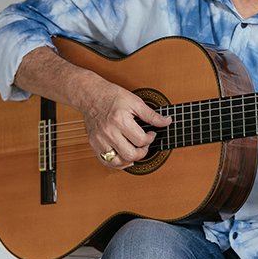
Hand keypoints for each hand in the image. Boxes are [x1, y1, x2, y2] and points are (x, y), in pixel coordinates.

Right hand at [14, 45, 171, 169]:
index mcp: (120, 120)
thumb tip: (167, 121)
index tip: (151, 134)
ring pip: (117, 162)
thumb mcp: (135, 101)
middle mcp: (109, 131)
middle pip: (130, 154)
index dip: (151, 138)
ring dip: (130, 160)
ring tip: (135, 152)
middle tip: (144, 145)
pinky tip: (123, 158)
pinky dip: (116, 164)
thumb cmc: (112, 96)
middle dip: (143, 152)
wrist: (90, 94)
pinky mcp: (93, 143)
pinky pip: (105, 161)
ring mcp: (100, 139)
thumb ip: (152, 115)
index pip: (141, 140)